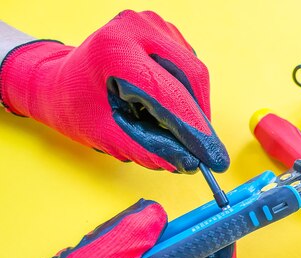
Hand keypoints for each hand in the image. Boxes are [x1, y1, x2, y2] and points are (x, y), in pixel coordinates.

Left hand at [0, 10, 227, 172]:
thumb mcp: (109, 135)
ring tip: (166, 121)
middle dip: (199, 118)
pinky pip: (189, 67)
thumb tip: (190, 163)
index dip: (196, 131)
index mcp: (116, 50)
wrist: (59, 81)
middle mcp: (137, 28)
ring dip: (192, 105)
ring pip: (194, 73)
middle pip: (192, 77)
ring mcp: (152, 24)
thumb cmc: (77, 107)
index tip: (215, 159)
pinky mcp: (163, 30)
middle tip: (202, 149)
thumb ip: (151, 150)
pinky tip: (162, 101)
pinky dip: (186, 92)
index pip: (170, 94)